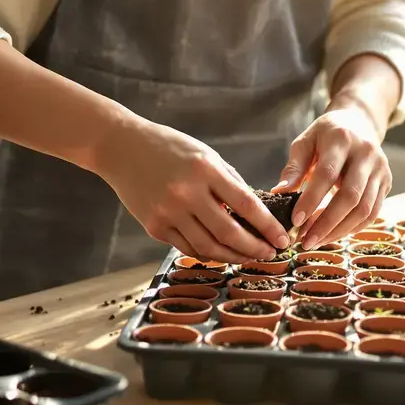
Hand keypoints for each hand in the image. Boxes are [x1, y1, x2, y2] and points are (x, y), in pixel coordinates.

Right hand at [97, 118, 289, 263]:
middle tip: (270, 254)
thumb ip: (229, 181)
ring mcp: (168, 212)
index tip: (283, 238)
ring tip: (248, 257)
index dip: (268, 227)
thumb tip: (255, 211)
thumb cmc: (168, 147)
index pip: (246, 205)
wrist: (120, 148)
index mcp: (205, 170)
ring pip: (208, 247)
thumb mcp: (204, 154)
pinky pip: (187, 248)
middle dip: (255, 248)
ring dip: (233, 257)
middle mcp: (186, 193)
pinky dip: (208, 254)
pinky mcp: (154, 226)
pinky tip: (221, 253)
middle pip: (229, 233)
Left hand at [274, 99, 390, 249]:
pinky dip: (352, 228)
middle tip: (305, 240)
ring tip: (316, 240)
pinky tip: (333, 234)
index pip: (327, 174)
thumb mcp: (305, 142)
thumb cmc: (326, 135)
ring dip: (339, 230)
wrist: (359, 123)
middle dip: (327, 223)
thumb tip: (280, 192)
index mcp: (342, 139)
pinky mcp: (387, 183)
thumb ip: (294, 167)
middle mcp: (366, 153)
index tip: (295, 220)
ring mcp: (381, 169)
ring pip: (364, 209)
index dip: (311, 199)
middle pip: (350, 196)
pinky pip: (372, 213)